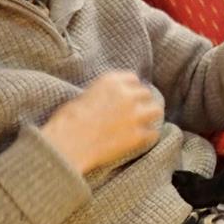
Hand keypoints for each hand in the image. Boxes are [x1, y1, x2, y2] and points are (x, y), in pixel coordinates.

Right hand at [41, 71, 163, 174]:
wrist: (67, 145)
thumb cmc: (67, 122)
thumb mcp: (84, 96)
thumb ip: (105, 93)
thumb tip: (112, 100)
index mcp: (111, 81)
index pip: (132, 78)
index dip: (130, 89)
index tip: (128, 96)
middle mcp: (127, 94)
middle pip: (146, 93)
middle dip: (141, 102)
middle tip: (135, 113)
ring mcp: (135, 115)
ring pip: (156, 110)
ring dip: (150, 116)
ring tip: (143, 124)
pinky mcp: (138, 136)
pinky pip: (153, 133)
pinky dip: (148, 137)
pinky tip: (140, 140)